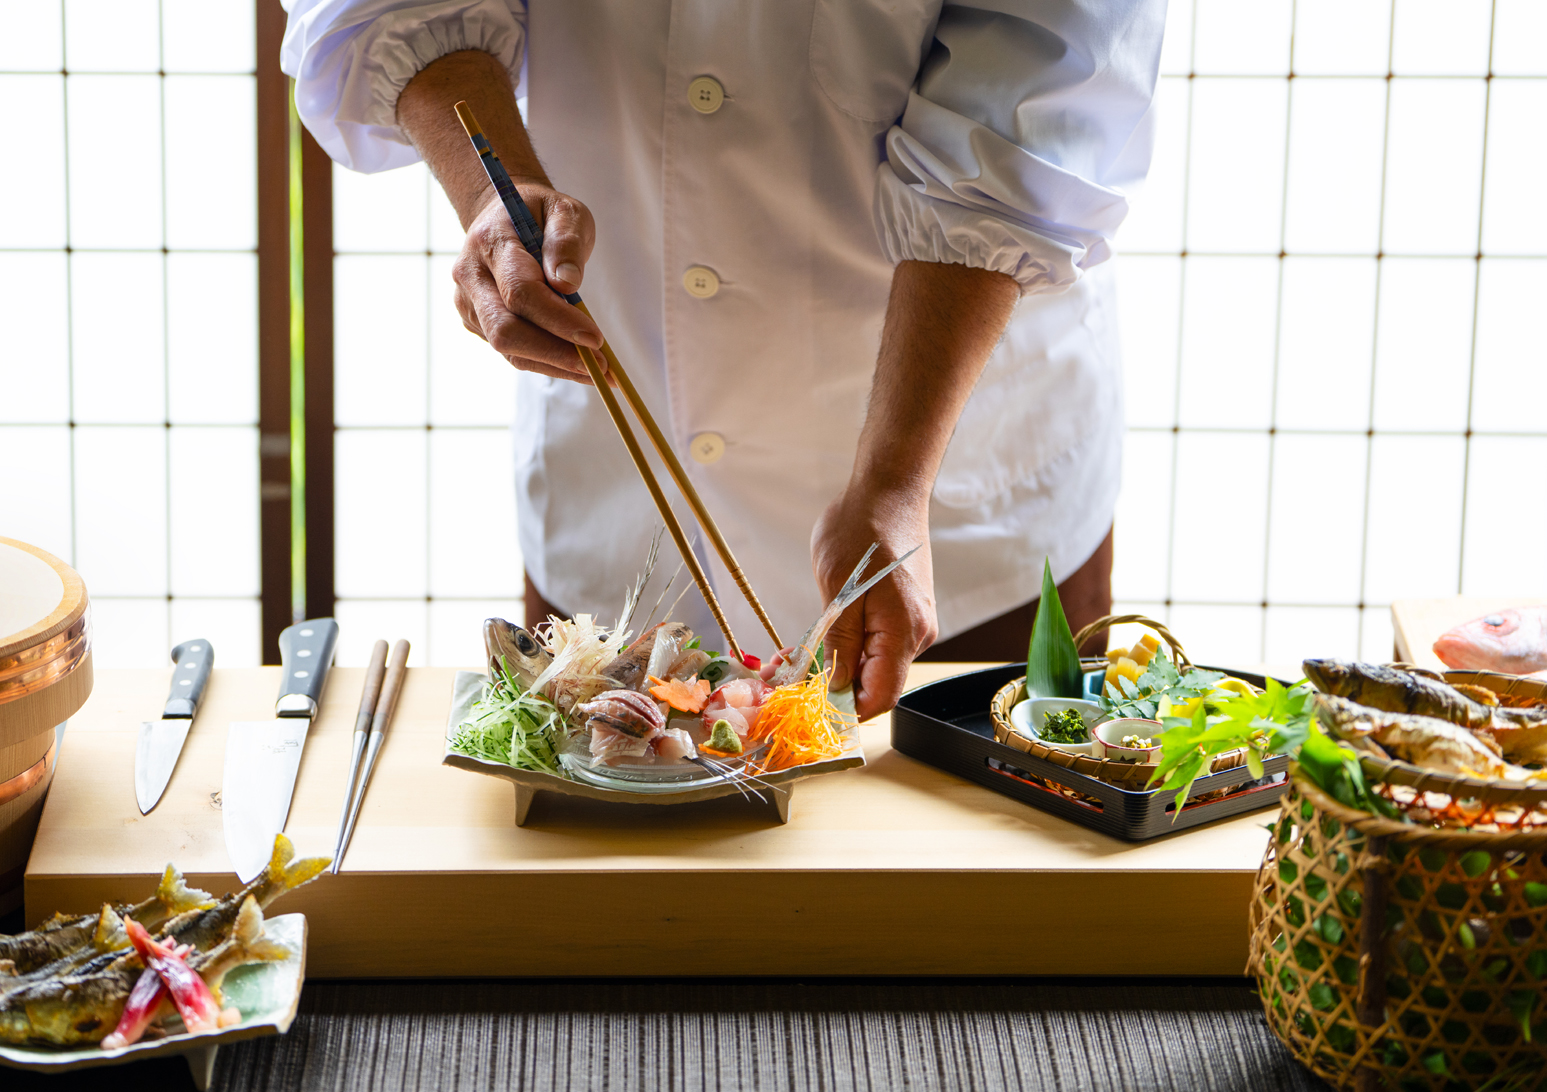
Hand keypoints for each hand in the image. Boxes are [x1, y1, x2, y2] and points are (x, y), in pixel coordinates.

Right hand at [451, 185, 604, 382]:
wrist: (503, 217)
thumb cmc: (539, 214)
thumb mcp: (565, 211)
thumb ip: (566, 241)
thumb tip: (568, 284)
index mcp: (491, 242)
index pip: (520, 292)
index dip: (558, 319)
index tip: (596, 337)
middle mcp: (471, 275)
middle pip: (505, 330)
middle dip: (555, 352)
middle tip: (601, 366)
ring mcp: (469, 303)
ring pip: (508, 349)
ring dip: (555, 365)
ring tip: (599, 372)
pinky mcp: (477, 322)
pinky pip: (512, 352)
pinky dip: (548, 363)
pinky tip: (578, 365)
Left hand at [809, 484, 936, 720]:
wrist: (887, 492)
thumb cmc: (862, 531)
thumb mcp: (838, 590)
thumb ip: (841, 643)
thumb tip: (837, 685)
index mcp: (904, 632)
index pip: (881, 697)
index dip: (846, 712)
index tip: (807, 710)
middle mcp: (916, 634)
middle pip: (875, 684)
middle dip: (831, 689)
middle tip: (784, 685)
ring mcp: (912, 623)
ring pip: (872, 664)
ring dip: (834, 668)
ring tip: (789, 663)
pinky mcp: (902, 612)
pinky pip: (875, 643)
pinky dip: (845, 648)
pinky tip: (814, 643)